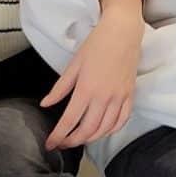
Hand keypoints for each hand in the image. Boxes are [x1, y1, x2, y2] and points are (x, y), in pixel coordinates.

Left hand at [42, 7, 142, 150]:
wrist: (122, 31)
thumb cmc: (97, 44)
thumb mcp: (74, 64)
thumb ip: (60, 88)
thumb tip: (45, 104)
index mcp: (86, 89)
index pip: (69, 121)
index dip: (58, 136)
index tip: (50, 144)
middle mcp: (104, 97)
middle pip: (87, 130)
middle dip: (72, 141)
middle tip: (63, 143)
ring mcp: (119, 98)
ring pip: (105, 129)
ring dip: (91, 138)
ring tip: (79, 138)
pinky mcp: (130, 95)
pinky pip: (122, 121)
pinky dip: (111, 130)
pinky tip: (102, 131)